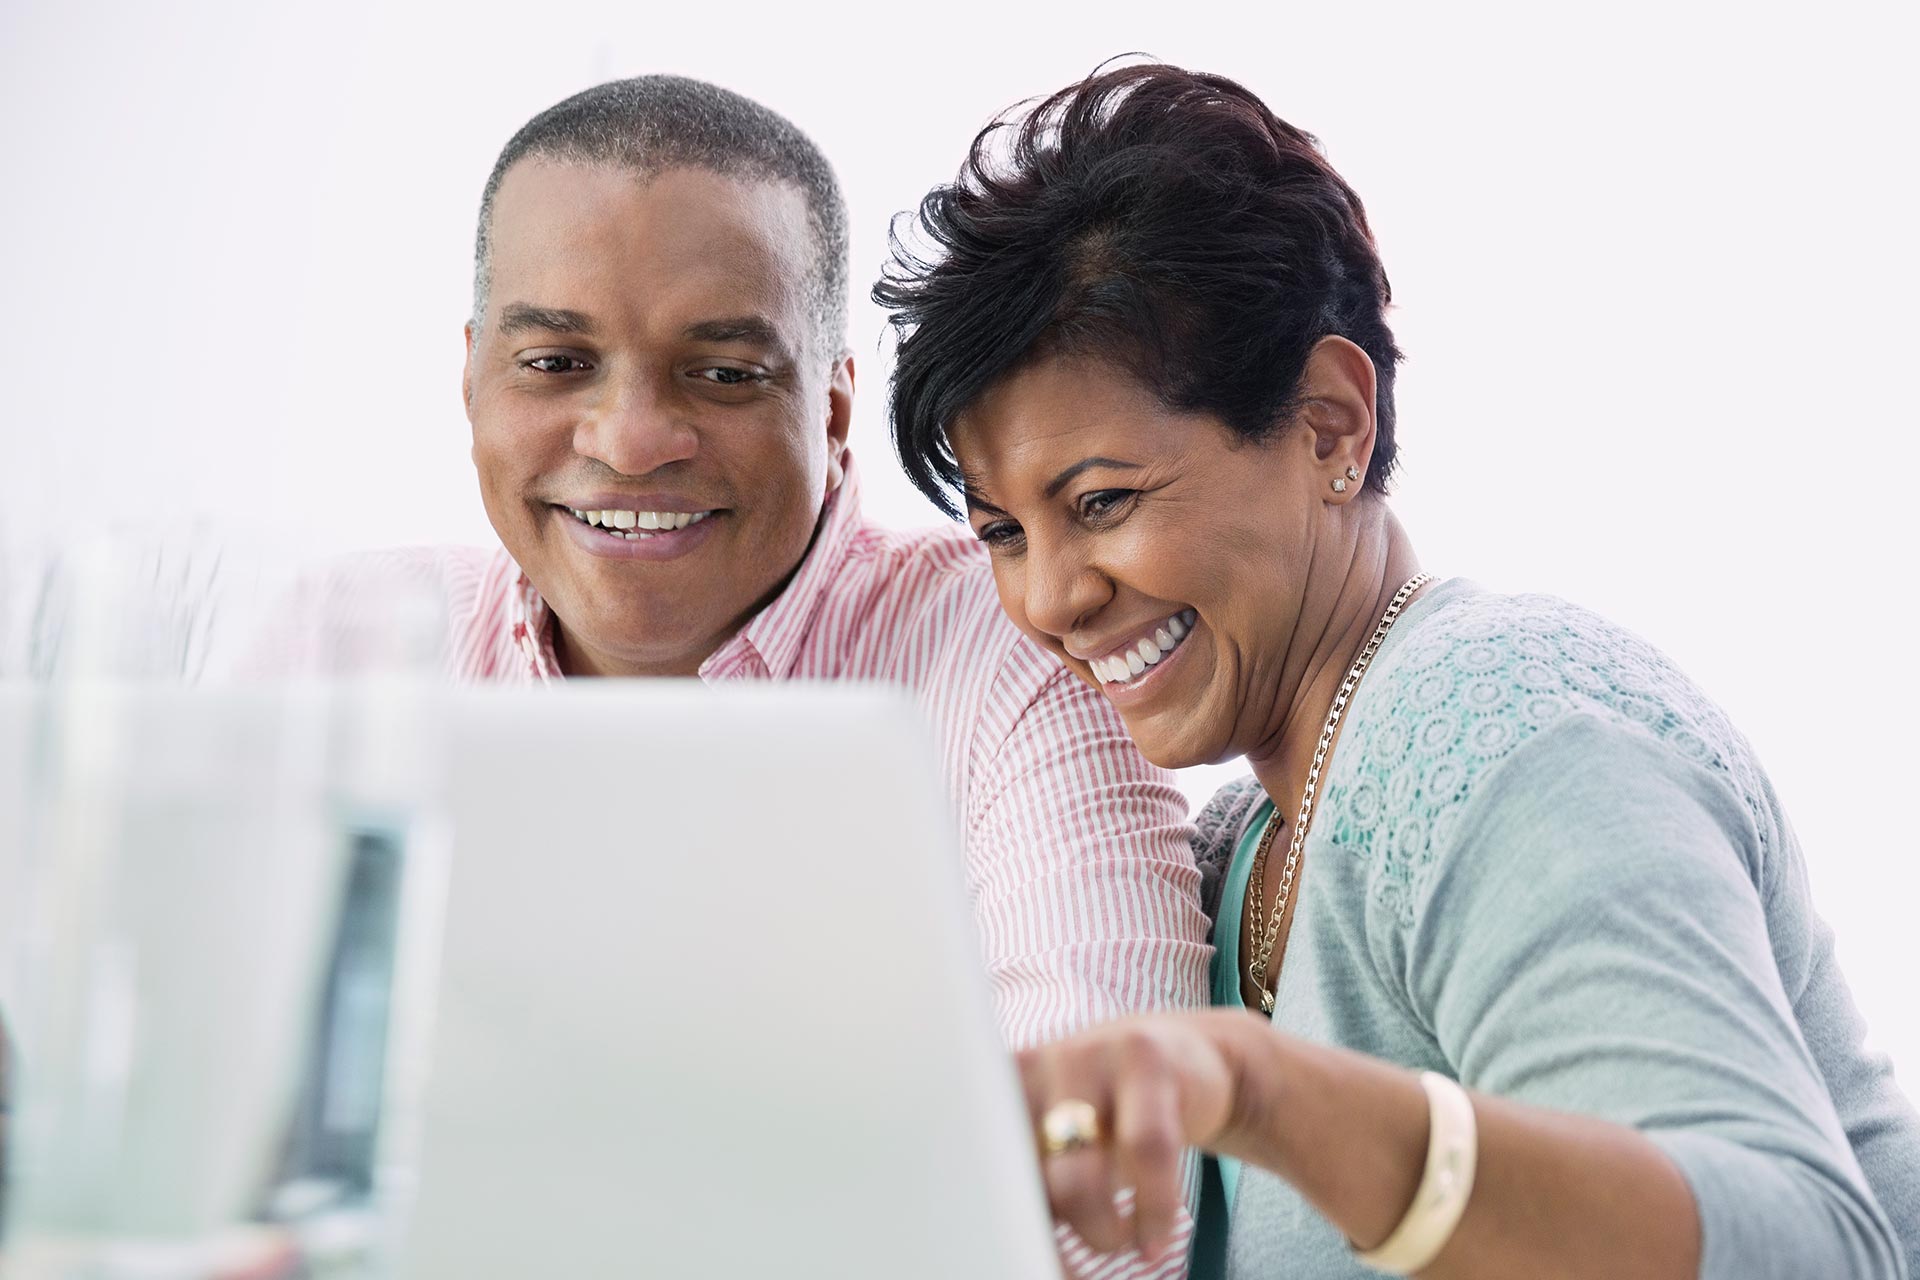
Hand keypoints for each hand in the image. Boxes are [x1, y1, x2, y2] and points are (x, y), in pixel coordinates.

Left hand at [1017, 1009, 1270, 1258]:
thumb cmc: (1110, 1120)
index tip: (1022, 1263)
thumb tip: (1024, 1261)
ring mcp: (1085, 1056)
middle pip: (1019, 1182)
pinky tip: (1154, 1237)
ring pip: (1078, 1176)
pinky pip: (1148, 1148)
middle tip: (1072, 1272)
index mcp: (995, 1097)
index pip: (978, 1174)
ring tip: (1127, 1246)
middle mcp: (1029, 1069)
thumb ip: (1034, 1194)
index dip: (998, 1230)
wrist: (1179, 1057)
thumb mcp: (1061, 1151)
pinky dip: (1154, 1209)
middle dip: (1044, 1241)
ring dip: (1102, 1233)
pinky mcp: (1143, 1056)